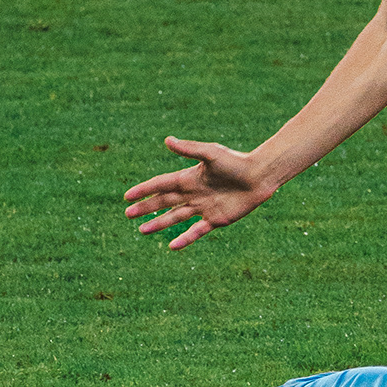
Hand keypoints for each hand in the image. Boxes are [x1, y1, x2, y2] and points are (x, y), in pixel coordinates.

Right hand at [122, 137, 273, 249]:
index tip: (127, 196)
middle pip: (164, 202)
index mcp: (189, 178)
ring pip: (175, 218)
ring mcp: (203, 208)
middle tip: (128, 214)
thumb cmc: (236, 161)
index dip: (144, 190)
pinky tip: (171, 247)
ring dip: (158, 224)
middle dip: (146, 208)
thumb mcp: (211, 153)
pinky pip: (196, 231)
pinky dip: (184, 239)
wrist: (260, 176)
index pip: (161, 185)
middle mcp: (193, 193)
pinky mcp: (216, 220)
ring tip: (142, 231)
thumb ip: (189, 149)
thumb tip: (167, 140)